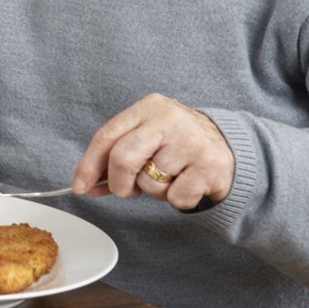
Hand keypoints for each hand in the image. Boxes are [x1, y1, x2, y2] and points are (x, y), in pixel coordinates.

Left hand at [71, 93, 234, 209]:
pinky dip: (177, 199)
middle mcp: (168, 119)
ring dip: (155, 191)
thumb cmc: (176, 145)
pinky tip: (189, 183)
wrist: (229, 147)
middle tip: (126, 191)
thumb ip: (115, 157)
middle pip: (123, 158)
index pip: (107, 135)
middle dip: (118, 183)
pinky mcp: (210, 165)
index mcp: (148, 107)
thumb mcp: (146, 139)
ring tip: (170, 177)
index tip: (79, 186)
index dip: (88, 164)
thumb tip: (85, 185)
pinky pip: (175, 197)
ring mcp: (191, 141)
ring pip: (150, 182)